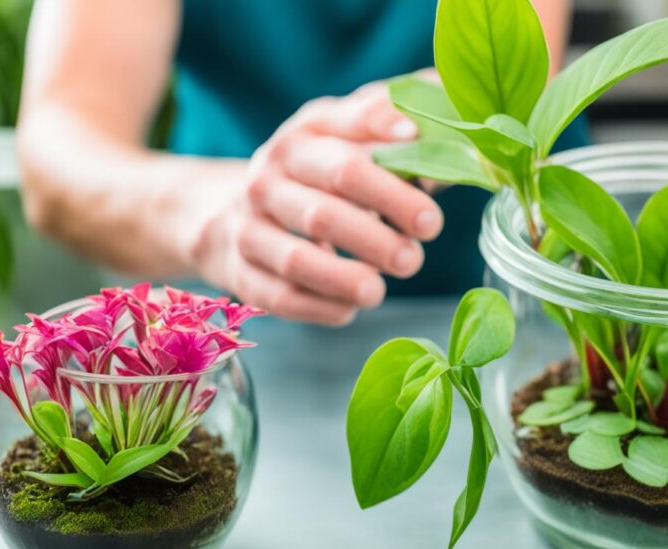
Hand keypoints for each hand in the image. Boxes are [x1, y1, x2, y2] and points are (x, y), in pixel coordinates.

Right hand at [191, 82, 443, 325]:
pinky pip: (279, 297)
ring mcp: (248, 228)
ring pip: (295, 259)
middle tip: (415, 254)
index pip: (347, 161)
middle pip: (323, 212)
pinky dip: (318, 307)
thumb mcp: (343, 134)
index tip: (429, 205)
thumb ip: (387, 127)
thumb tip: (438, 120)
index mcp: (302, 140)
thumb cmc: (314, 173)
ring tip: (380, 292)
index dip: (390, 184)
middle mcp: (268, 180)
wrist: (229, 212)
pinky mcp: (242, 274)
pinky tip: (349, 308)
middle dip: (374, 238)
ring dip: (342, 279)